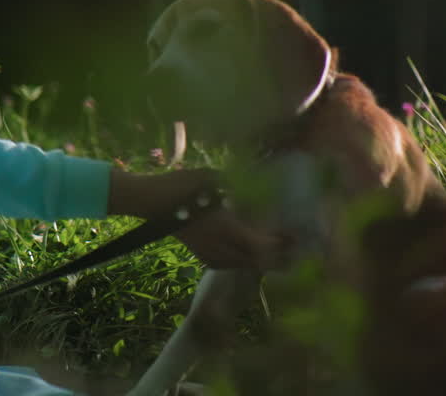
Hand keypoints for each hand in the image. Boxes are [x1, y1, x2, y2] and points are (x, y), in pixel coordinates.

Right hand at [107, 168, 284, 269]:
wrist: (150, 201)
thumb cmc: (180, 185)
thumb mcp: (212, 179)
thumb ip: (236, 184)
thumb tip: (257, 183)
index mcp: (225, 227)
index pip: (260, 246)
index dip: (280, 245)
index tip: (294, 237)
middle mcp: (219, 246)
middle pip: (255, 261)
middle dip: (276, 256)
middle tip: (290, 245)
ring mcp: (208, 253)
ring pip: (242, 265)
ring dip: (259, 259)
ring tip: (271, 248)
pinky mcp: (200, 254)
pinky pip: (228, 264)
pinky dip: (241, 261)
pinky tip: (244, 251)